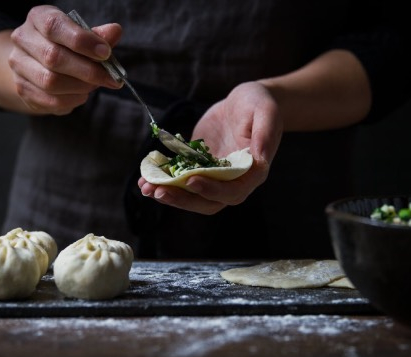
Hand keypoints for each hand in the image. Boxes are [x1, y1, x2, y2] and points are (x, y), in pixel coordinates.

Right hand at [8, 5, 122, 114]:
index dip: (82, 41)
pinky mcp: (22, 88)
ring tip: (94, 85)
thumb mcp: (82, 35)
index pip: (54, 26)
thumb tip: (114, 32)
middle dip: (88, 70)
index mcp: (38, 18)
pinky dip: (72, 99)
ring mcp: (19, 65)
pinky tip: (82, 94)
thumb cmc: (66, 47)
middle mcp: (23, 39)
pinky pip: (50, 100)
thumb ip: (98, 35)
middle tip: (110, 78)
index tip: (106, 53)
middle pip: (53, 57)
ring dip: (80, 86)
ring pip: (51, 81)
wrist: (38, 64)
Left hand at [138, 81, 282, 214]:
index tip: (192, 181)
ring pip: (192, 195)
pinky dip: (164, 180)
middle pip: (209, 201)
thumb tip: (261, 158)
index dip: (213, 190)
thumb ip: (264, 135)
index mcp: (253, 171)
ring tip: (146, 187)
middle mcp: (234, 180)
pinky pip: (181, 179)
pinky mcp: (199, 167)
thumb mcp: (266, 112)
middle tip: (160, 191)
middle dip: (184, 199)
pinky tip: (145, 177)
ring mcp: (214, 176)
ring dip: (170, 194)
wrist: (245, 101)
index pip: (233, 191)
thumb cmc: (259, 104)